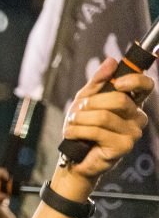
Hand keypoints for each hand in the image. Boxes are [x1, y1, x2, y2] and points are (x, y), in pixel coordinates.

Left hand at [61, 57, 151, 185]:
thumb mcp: (86, 99)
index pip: (146, 86)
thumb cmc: (82, 127)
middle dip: (91, 103)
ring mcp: (133, 133)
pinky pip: (97, 131)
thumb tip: (112, 61)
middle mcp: (138, 117)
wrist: (74, 156)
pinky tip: (71, 133)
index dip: (134, 80)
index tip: (118, 82)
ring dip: (80, 118)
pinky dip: (78, 130)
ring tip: (72, 123)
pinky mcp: (123, 147)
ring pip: (104, 116)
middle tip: (78, 110)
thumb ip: (98, 81)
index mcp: (133, 103)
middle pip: (119, 100)